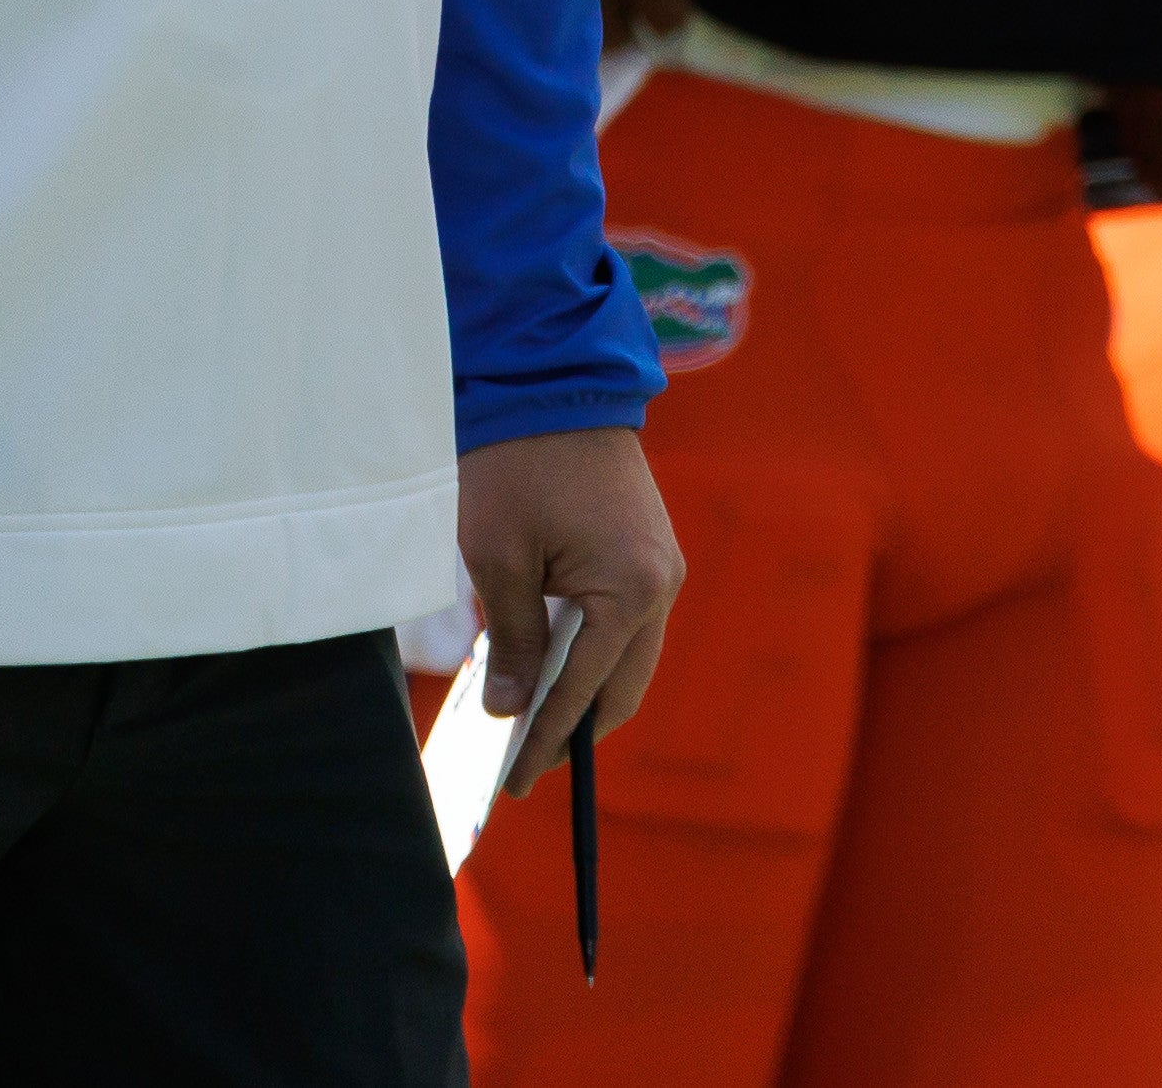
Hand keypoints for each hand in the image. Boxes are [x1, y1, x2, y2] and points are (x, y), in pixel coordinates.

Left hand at [458, 423, 684, 791]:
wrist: (552, 379)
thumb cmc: (516, 464)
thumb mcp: (499, 559)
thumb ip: (514, 642)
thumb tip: (513, 709)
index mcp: (630, 588)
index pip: (586, 690)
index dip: (547, 740)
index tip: (515, 781)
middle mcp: (662, 582)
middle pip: (624, 687)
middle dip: (575, 730)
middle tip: (525, 766)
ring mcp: (663, 564)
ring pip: (630, 658)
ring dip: (588, 692)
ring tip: (533, 725)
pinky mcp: (650, 549)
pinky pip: (628, 622)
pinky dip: (595, 654)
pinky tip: (552, 669)